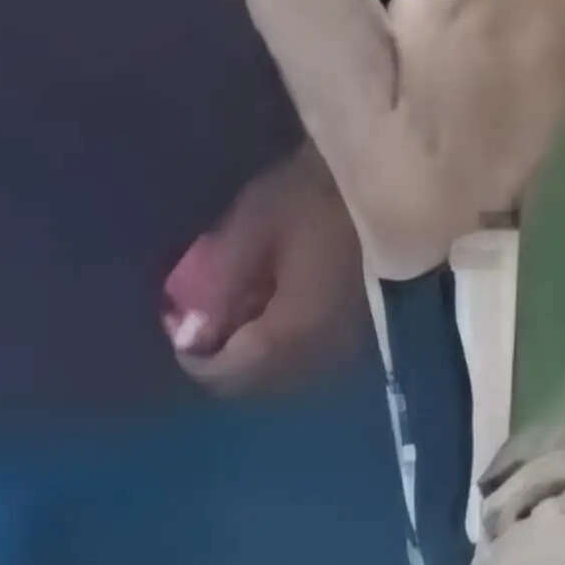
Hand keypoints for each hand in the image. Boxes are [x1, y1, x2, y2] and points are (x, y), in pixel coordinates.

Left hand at [164, 147, 369, 395]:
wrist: (390, 181)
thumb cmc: (317, 194)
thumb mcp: (256, 223)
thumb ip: (220, 277)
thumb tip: (189, 324)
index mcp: (292, 333)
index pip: (231, 373)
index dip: (195, 357)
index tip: (174, 323)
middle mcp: (320, 357)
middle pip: (256, 383)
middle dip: (220, 356)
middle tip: (198, 314)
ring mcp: (345, 349)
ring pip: (282, 374)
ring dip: (249, 352)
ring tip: (230, 306)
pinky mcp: (358, 333)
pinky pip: (306, 358)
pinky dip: (276, 343)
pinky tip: (268, 304)